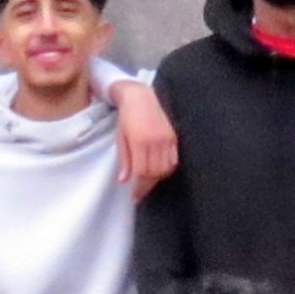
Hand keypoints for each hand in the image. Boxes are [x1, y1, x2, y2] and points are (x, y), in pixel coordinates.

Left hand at [110, 80, 179, 198]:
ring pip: (165, 168)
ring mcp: (166, 139)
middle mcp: (155, 141)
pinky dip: (167, 169)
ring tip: (148, 182)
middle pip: (155, 173)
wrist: (140, 97)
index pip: (142, 172)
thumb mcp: (120, 138)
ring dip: (157, 179)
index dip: (138, 187)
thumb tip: (124, 181)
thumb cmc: (126, 117)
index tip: (134, 196)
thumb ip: (124, 160)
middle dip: (147, 186)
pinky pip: (173, 160)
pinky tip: (159, 172)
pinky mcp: (173, 137)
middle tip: (139, 192)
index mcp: (139, 141)